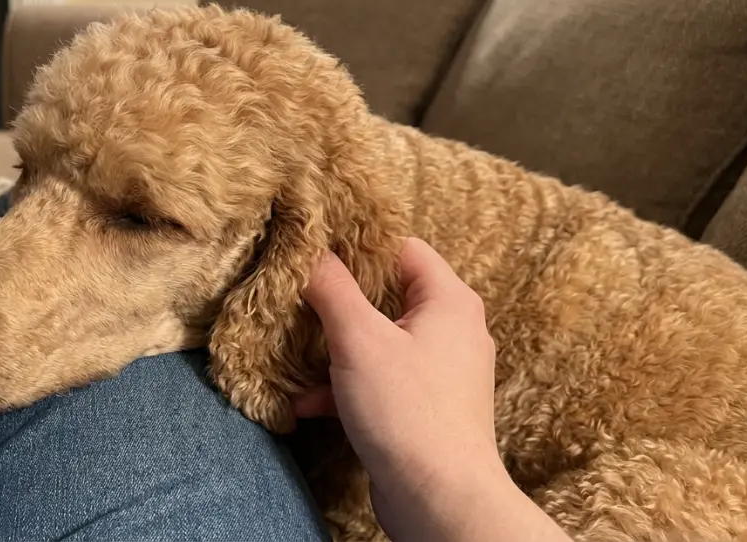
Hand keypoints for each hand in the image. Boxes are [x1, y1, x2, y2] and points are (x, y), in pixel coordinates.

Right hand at [295, 237, 569, 541]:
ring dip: (335, 350)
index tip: (316, 252)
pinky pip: (381, 381)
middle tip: (298, 300)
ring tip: (293, 356)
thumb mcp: (359, 339)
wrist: (441, 498)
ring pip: (379, 342)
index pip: (403, 248)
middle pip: (388, 295)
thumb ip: (332, 288)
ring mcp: (441, 372)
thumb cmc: (408, 410)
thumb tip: (312, 251)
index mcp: (450, 301)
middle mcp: (454, 331)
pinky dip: (346, 387)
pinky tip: (306, 404)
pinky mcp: (426, 408)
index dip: (359, 246)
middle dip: (339, 303)